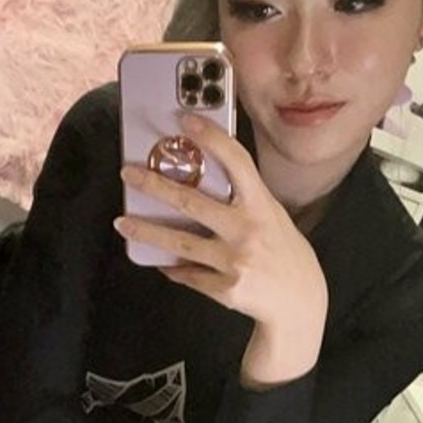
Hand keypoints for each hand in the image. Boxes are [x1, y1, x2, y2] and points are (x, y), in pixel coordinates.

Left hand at [116, 113, 327, 337]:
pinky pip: (188, 275)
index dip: (211, 138)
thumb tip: (201, 178)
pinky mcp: (225, 290)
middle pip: (192, 203)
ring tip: (123, 223)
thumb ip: (243, 199)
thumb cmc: (283, 252)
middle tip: (128, 174)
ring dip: (146, 233)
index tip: (184, 121)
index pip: (236, 162)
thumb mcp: (272, 216)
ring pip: (180, 244)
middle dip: (155, 186)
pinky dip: (172, 268)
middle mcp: (247, 231)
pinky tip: (159, 261)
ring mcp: (235, 262)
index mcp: (261, 206)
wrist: (299, 302)